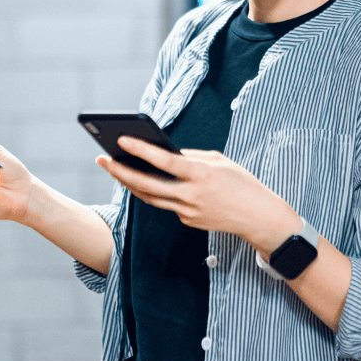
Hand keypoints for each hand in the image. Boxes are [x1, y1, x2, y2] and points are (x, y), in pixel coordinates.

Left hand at [96, 136, 298, 248]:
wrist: (258, 216)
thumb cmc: (241, 182)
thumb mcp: (219, 161)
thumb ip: (191, 157)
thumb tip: (165, 154)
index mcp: (201, 174)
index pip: (164, 161)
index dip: (141, 150)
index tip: (121, 139)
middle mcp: (191, 194)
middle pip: (147, 184)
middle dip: (121, 171)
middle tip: (103, 159)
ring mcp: (187, 211)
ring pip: (149, 197)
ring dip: (129, 183)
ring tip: (114, 169)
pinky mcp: (187, 220)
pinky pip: (166, 204)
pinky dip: (153, 192)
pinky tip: (141, 181)